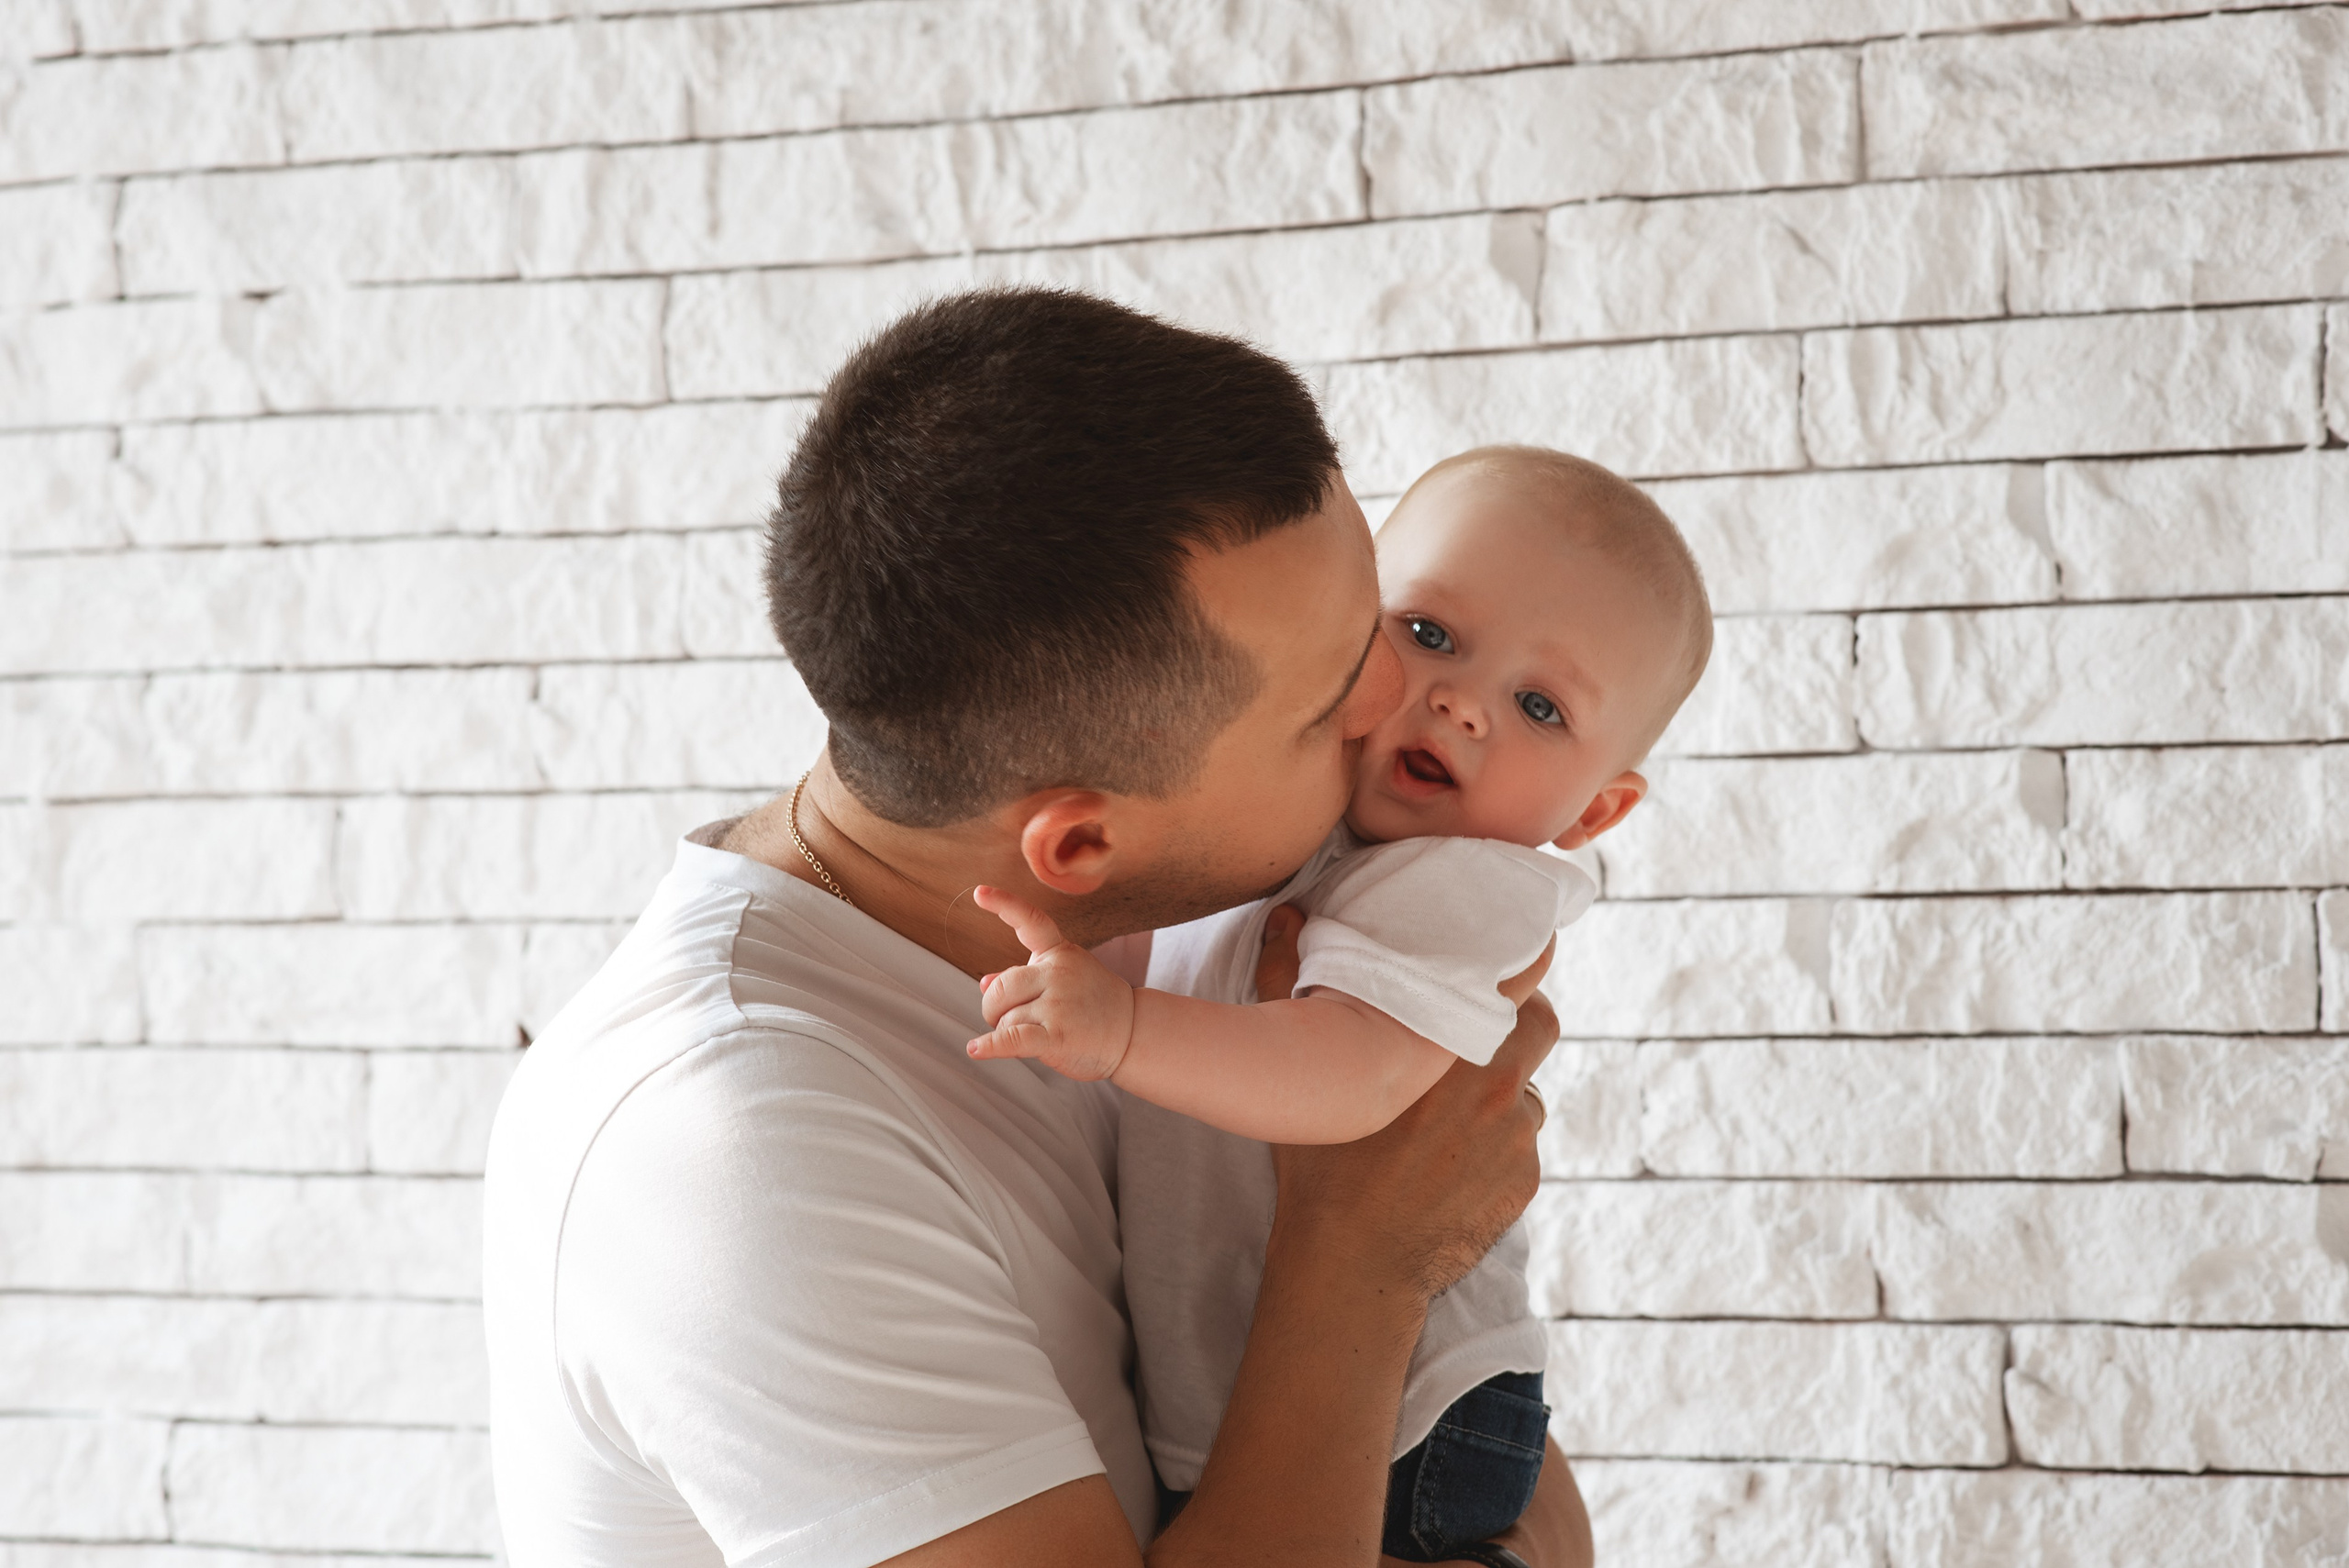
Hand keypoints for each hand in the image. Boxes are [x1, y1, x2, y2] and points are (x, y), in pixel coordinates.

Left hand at [966, 886, 1138, 1080]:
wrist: (1133, 1033)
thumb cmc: (1094, 1006)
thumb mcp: (1063, 980)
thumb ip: (1025, 979)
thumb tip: (985, 983)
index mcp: (1060, 953)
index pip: (1030, 922)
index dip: (1004, 904)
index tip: (979, 893)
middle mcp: (1059, 973)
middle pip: (1002, 987)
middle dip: (994, 1008)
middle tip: (1006, 1019)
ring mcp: (1060, 1003)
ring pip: (1006, 1018)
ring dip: (1008, 1032)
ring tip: (1037, 1033)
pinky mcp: (1059, 1035)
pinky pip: (1013, 1038)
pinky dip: (991, 1046)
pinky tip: (976, 1049)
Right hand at [1263, 909, 1557, 1300]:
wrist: (1354, 1265)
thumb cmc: (1319, 1163)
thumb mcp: (1302, 1064)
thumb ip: (1287, 976)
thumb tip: (1287, 911)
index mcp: (1446, 1042)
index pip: (1514, 984)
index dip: (1507, 974)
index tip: (1493, 972)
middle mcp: (1495, 1082)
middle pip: (1540, 1027)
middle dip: (1517, 1026)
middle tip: (1474, 1039)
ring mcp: (1517, 1135)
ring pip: (1525, 1093)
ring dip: (1501, 1096)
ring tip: (1450, 1120)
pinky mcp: (1525, 1180)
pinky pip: (1520, 1147)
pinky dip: (1496, 1149)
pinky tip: (1451, 1167)